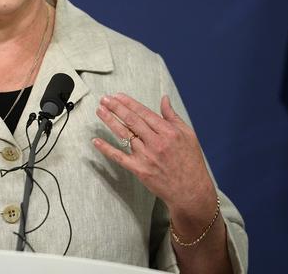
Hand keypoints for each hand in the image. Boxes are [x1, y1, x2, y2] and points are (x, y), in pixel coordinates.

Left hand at [93, 93, 215, 219]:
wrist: (191, 191)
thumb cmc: (191, 162)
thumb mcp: (187, 135)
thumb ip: (172, 116)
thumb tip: (164, 98)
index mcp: (168, 132)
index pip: (144, 113)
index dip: (128, 103)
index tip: (117, 95)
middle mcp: (156, 143)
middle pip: (131, 121)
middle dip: (116, 107)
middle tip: (104, 99)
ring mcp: (146, 157)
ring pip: (124, 135)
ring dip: (110, 121)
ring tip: (100, 111)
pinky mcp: (139, 170)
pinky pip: (119, 157)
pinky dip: (106, 149)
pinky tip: (96, 141)